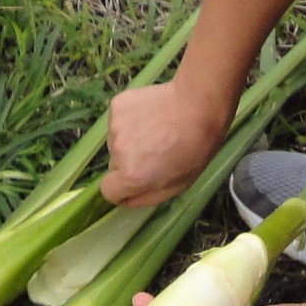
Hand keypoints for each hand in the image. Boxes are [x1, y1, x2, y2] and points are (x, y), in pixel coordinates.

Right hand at [102, 80, 234, 208]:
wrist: (197, 105)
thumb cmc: (194, 149)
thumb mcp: (178, 186)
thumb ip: (147, 198)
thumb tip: (126, 200)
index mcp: (131, 176)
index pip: (108, 191)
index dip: (123, 189)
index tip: (138, 180)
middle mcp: (117, 151)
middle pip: (114, 165)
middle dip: (129, 163)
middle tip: (154, 152)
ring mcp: (115, 126)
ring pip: (116, 142)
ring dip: (130, 140)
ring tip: (155, 131)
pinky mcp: (117, 105)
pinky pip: (118, 121)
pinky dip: (130, 121)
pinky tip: (150, 115)